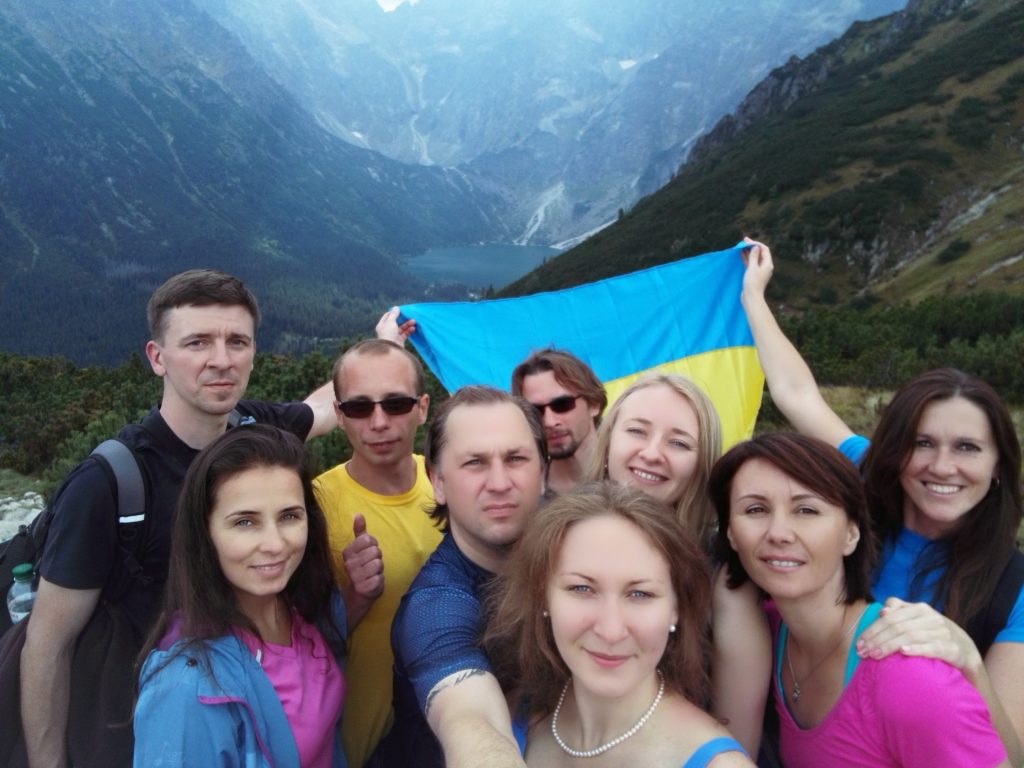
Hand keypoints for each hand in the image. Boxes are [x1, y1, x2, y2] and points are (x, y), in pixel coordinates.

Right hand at [342, 514, 383, 602]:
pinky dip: (380, 580)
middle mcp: (349, 564)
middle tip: (370, 565)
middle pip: (376, 551)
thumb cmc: (361, 567)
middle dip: (377, 558)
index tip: (368, 553)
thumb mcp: (360, 548)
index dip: (373, 546)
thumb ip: (359, 531)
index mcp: (348, 552)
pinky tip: (372, 583)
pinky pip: (380, 578)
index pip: (369, 540)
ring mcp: (355, 577)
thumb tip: (358, 514)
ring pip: (379, 564)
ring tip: (371, 574)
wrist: (358, 593)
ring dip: (379, 570)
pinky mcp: (363, 588)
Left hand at [375, 306, 416, 345]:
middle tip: (409, 315)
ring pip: (401, 328)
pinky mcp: (399, 340)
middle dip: (403, 318)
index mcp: (382, 325)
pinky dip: (409, 331)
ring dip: (407, 324)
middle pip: (396, 322)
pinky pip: (405, 334)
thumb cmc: (388, 333)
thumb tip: (396, 307)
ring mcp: (393, 335)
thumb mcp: (390, 321)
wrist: (391, 348)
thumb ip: (394, 314)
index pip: (387, 317)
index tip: (400, 310)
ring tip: (414, 321)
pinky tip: (413, 328)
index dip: (393, 313)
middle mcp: (387, 330)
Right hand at [740, 236, 772, 298]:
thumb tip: (756, 247)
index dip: (756, 244)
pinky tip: (740, 254)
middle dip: (752, 247)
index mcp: (767, 264)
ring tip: (741, 246)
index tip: (748, 241)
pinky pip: (750, 263)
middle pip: (759, 253)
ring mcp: (759, 270)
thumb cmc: (752, 282)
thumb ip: (754, 256)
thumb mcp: (752, 268)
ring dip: (748, 252)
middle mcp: (765, 266)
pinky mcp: (753, 274)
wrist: (751, 297)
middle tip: (743, 241)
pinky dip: (746, 258)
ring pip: (754, 258)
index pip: (764, 249)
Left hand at [855, 597, 983, 676]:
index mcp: (920, 609)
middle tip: (862, 652)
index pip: (890, 617)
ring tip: (875, 655)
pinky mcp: (953, 649)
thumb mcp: (917, 621)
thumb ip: (900, 612)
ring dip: (890, 645)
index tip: (858, 643)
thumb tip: (883, 610)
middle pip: (897, 626)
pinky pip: (933, 647)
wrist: (966, 652)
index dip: (872, 629)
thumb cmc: (934, 636)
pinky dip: (917, 649)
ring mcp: (943, 632)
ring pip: (911, 636)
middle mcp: (932, 618)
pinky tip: (903, 652)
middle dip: (876, 639)